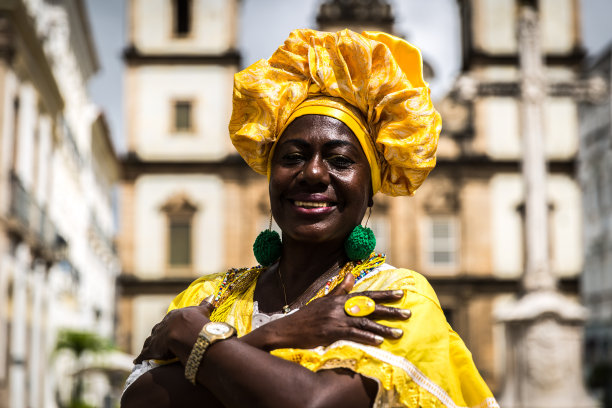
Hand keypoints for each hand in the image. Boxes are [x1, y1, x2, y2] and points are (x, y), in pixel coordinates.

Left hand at [134, 297, 214, 364]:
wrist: (186, 332)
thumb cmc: (196, 321)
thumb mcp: (202, 311)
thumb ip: (206, 304)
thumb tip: (212, 295)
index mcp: (174, 316)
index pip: (171, 319)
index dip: (172, 324)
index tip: (174, 327)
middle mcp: (163, 324)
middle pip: (159, 329)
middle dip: (160, 333)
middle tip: (161, 339)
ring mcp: (156, 336)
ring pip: (150, 340)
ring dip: (150, 344)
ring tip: (150, 349)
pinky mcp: (152, 349)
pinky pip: (145, 354)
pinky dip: (141, 357)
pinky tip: (137, 361)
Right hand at [246, 274, 410, 350]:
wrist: (288, 328)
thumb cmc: (308, 316)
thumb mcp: (324, 300)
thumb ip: (341, 289)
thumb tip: (353, 276)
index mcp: (340, 299)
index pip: (367, 295)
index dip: (385, 295)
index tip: (402, 294)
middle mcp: (340, 307)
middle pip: (370, 308)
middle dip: (390, 311)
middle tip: (408, 314)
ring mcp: (336, 319)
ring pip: (364, 323)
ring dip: (383, 328)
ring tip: (399, 333)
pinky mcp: (331, 332)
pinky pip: (352, 334)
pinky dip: (366, 338)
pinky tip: (378, 341)